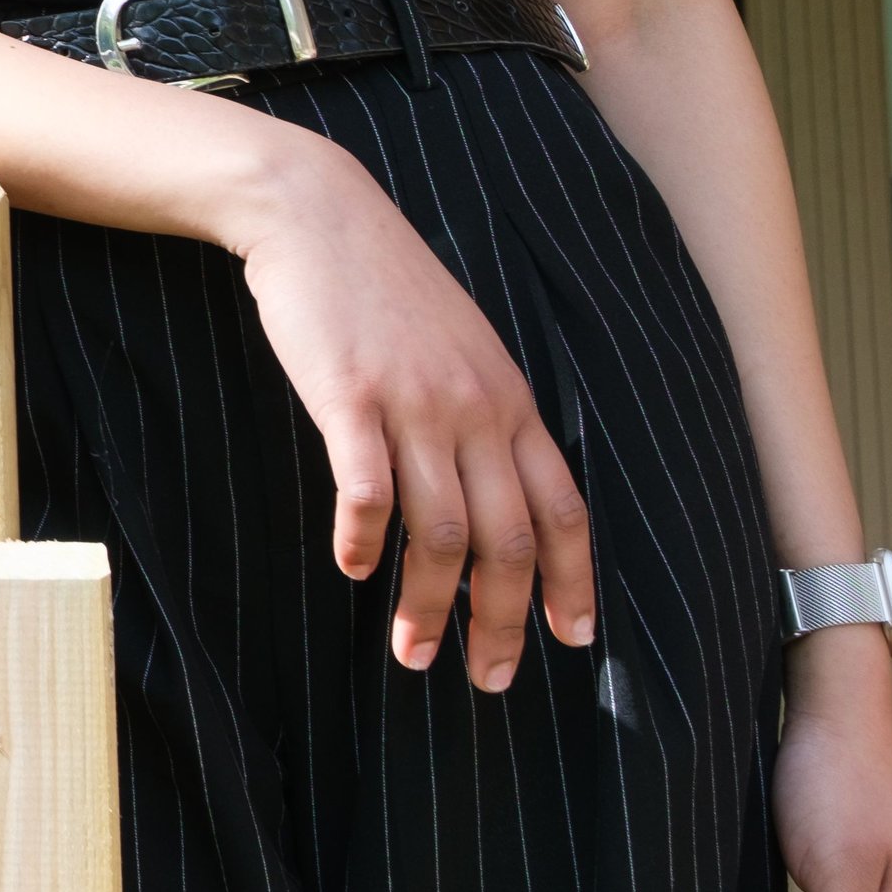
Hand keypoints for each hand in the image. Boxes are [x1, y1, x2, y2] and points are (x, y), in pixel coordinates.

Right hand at [227, 142, 595, 685]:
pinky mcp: (350, 395)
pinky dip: (366, 539)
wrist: (317, 213)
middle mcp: (477, 409)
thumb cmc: (382, 286)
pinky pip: (369, 488)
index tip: (573, 641)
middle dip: (503, 621)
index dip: (574, 582)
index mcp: (510, 400)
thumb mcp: (459, 346)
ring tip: (410, 652)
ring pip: (443, 531)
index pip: (564, 510)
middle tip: (487, 678)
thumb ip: (481, 411)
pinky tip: (354, 568)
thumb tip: (490, 486)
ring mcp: (415, 403)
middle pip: (509, 540)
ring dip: (429, 604)